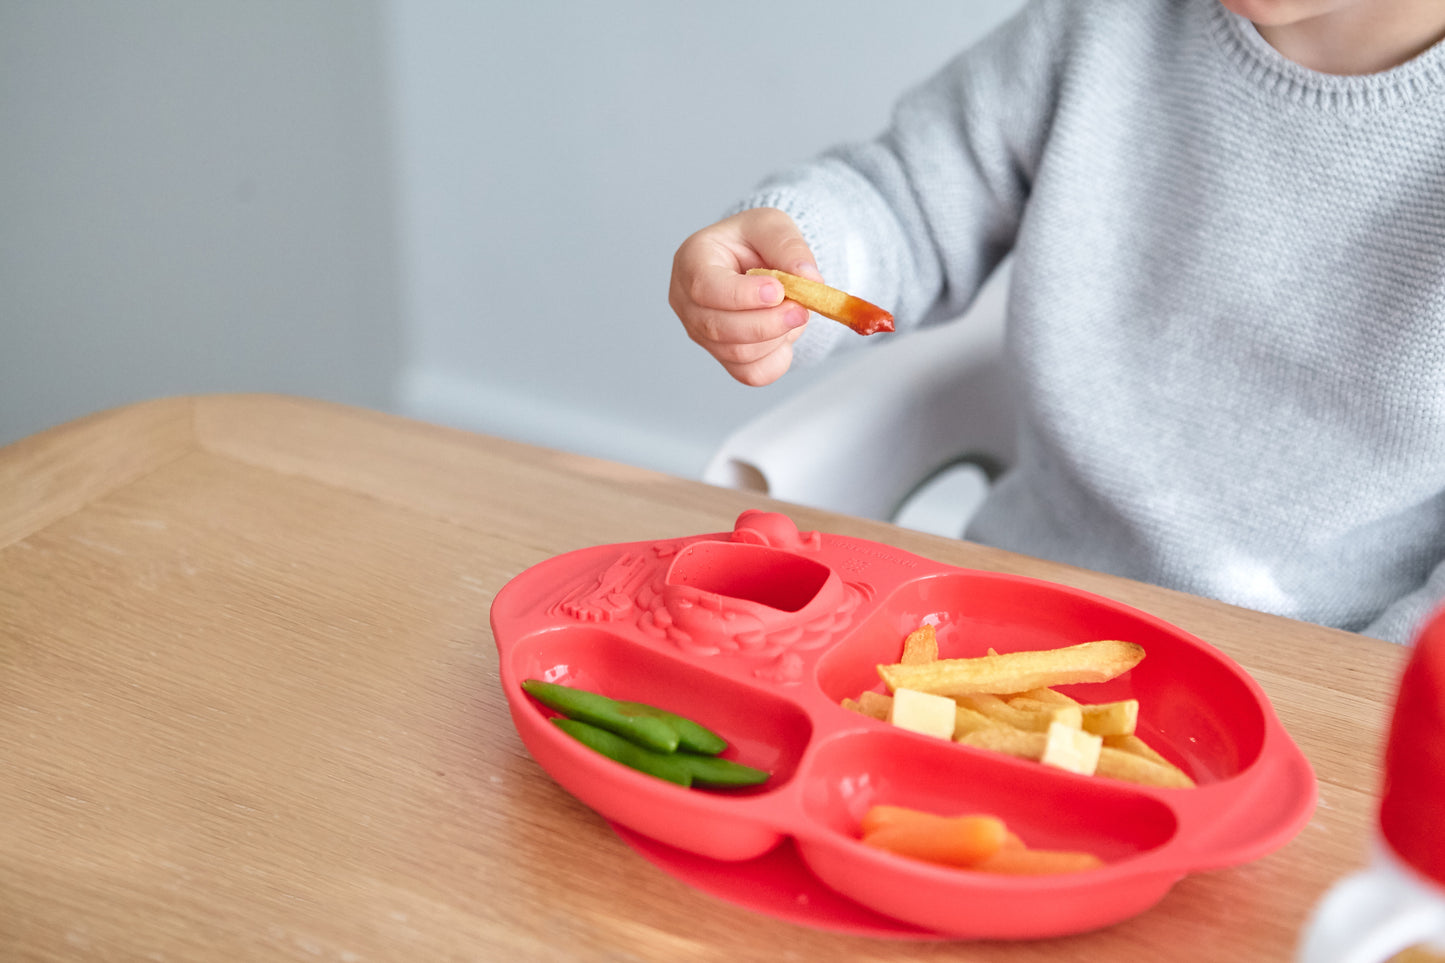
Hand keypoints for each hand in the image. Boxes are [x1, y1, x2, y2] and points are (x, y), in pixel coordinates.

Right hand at [668, 208, 821, 385]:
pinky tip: (784, 335)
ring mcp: (701, 333)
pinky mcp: (722, 357)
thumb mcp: (773, 226)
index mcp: (691, 261)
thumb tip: (809, 280)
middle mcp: (687, 301)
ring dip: (776, 338)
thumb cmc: (755, 241)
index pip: (705, 288)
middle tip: (802, 310)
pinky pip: (750, 373)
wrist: (757, 264)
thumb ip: (789, 247)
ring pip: (737, 353)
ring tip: (795, 313)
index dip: (742, 296)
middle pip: (718, 328)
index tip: (778, 291)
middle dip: (767, 323)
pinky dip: (776, 359)